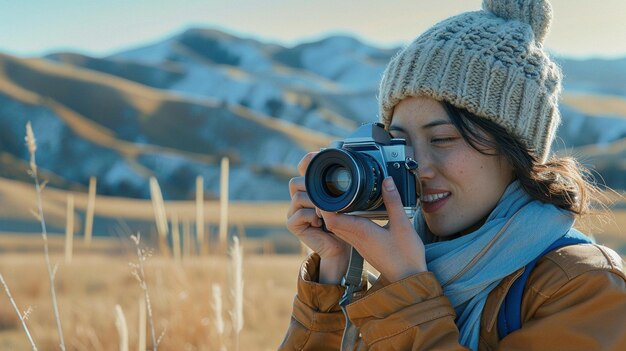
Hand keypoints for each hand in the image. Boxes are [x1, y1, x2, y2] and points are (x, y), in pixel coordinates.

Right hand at [286, 152, 350, 283]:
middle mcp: (298, 198)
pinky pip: (300, 213)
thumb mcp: (344, 201)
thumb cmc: (344, 224)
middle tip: (328, 198)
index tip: (318, 158)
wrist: (340, 248)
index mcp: (310, 188)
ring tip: (326, 213)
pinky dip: (312, 217)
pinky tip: (320, 222)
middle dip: (312, 188)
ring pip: (299, 197)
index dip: (307, 162)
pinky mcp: (292, 224)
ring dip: (315, 204)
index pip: (302, 169)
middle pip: (296, 182)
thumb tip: (349, 169)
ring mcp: (293, 211)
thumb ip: (341, 186)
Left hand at [320, 177, 426, 281]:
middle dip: (328, 207)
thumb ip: (393, 201)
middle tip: (332, 191)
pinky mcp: (364, 248)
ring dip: (336, 215)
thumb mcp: (402, 224)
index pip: (332, 219)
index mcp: (361, 232)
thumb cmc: (406, 255)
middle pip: (332, 223)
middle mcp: (356, 239)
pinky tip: (356, 214)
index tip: (327, 192)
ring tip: (341, 199)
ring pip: (339, 228)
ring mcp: (359, 245)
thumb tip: (386, 181)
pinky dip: (346, 222)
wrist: (409, 278)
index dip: (325, 206)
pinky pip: (348, 233)